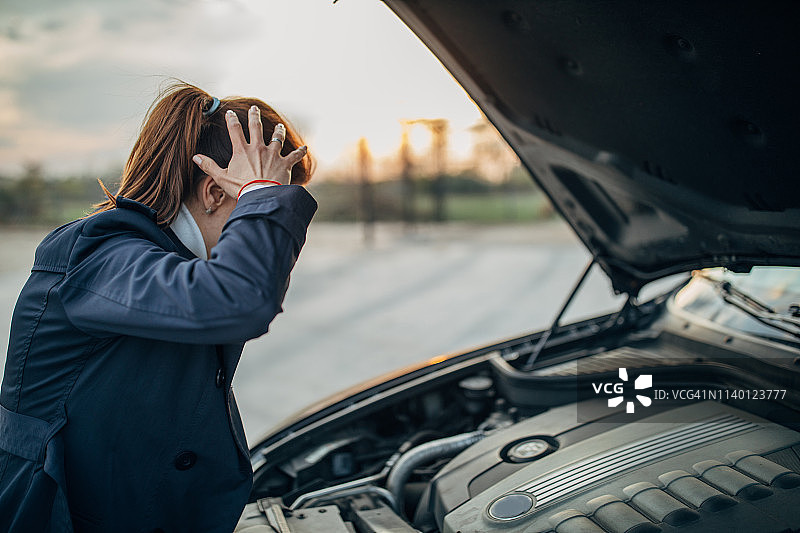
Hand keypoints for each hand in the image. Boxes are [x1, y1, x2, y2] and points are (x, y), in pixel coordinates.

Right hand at [192, 106, 307, 197]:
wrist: (261, 196)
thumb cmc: (241, 189)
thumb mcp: (221, 178)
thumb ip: (209, 166)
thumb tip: (195, 157)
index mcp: (242, 150)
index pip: (234, 129)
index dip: (231, 119)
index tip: (230, 113)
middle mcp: (258, 148)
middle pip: (255, 127)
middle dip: (254, 116)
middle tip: (254, 108)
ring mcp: (273, 154)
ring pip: (277, 137)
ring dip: (278, 130)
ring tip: (279, 125)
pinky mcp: (285, 164)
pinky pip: (295, 156)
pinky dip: (300, 152)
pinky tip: (305, 147)